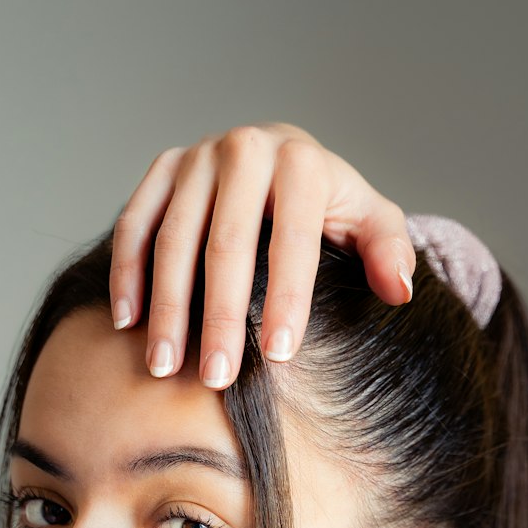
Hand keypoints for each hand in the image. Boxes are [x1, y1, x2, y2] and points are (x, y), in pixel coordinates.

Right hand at [109, 121, 415, 389]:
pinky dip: (128, 273)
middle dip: (221, 316)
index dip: (286, 299)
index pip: (293, 238)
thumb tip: (399, 291)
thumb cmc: (328, 207)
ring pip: (174, 238)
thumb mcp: (370, 221)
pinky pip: (136, 223)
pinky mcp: (163, 168)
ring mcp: (197, 157)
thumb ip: (388, 250)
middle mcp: (245, 149)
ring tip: (164, 365)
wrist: (281, 159)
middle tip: (216, 377)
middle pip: (227, 243)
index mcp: (301, 162)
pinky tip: (129, 323)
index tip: (277, 357)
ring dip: (167, 307)